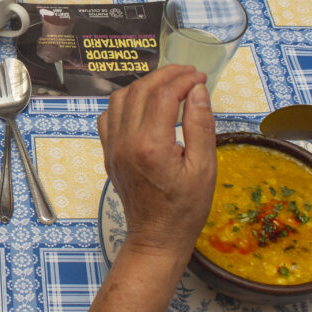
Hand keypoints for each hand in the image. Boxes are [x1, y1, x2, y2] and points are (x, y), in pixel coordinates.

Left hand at [97, 65, 215, 257]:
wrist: (156, 237)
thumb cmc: (184, 209)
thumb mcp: (204, 168)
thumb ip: (200, 126)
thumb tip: (198, 91)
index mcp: (151, 146)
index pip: (164, 95)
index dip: (183, 80)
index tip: (200, 78)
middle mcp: (126, 142)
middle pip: (140, 90)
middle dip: (166, 75)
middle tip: (188, 74)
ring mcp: (113, 146)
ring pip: (120, 98)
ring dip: (144, 84)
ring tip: (169, 84)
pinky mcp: (108, 152)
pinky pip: (108, 116)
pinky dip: (124, 101)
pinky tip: (143, 104)